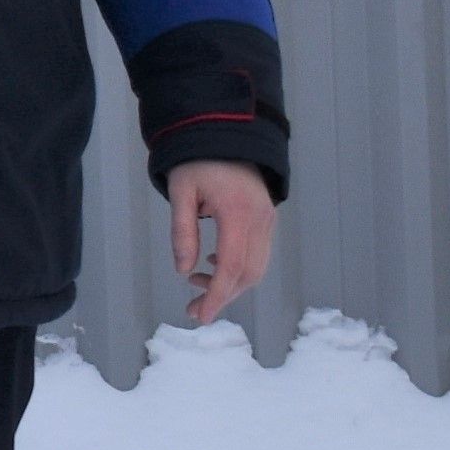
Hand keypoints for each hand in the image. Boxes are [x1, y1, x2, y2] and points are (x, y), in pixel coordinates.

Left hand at [168, 160, 279, 323]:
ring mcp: (268, 220)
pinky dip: (238, 268)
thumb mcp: (181, 192)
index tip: (200, 315)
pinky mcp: (267, 219)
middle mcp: (260, 220)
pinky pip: (258, 254)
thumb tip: (183, 270)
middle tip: (193, 308)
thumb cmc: (197, 160)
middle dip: (222, 296)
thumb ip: (183, 231)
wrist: (226, 134)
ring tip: (196, 285)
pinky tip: (213, 265)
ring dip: (230, 284)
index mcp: (237, 213)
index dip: (217, 295)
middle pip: (248, 273)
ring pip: (256, 267)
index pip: (231, 267)